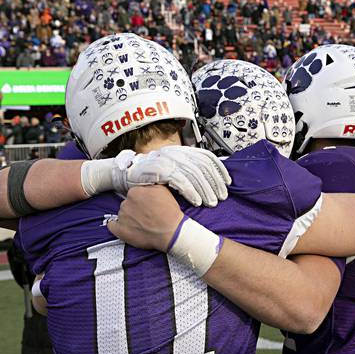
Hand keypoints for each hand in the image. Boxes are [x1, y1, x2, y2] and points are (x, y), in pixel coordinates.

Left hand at [107, 186, 183, 251]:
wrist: (171, 232)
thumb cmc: (169, 212)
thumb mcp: (163, 190)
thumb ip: (150, 185)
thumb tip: (145, 185)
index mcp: (134, 192)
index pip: (134, 194)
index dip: (141, 199)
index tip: (147, 204)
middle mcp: (125, 203)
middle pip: (127, 204)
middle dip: (135, 208)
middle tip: (146, 215)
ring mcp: (122, 217)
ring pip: (122, 214)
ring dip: (129, 217)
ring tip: (141, 224)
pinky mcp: (120, 230)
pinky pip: (112, 226)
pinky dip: (116, 226)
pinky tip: (124, 227)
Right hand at [112, 146, 231, 206]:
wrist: (127, 172)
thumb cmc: (151, 173)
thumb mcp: (172, 168)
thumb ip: (187, 170)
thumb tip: (208, 178)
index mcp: (181, 151)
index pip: (206, 156)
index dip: (219, 169)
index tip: (227, 182)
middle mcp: (176, 153)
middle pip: (202, 167)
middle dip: (214, 182)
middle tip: (221, 197)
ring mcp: (168, 160)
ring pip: (193, 174)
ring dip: (205, 189)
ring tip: (211, 202)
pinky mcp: (160, 170)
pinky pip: (180, 181)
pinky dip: (190, 191)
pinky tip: (197, 201)